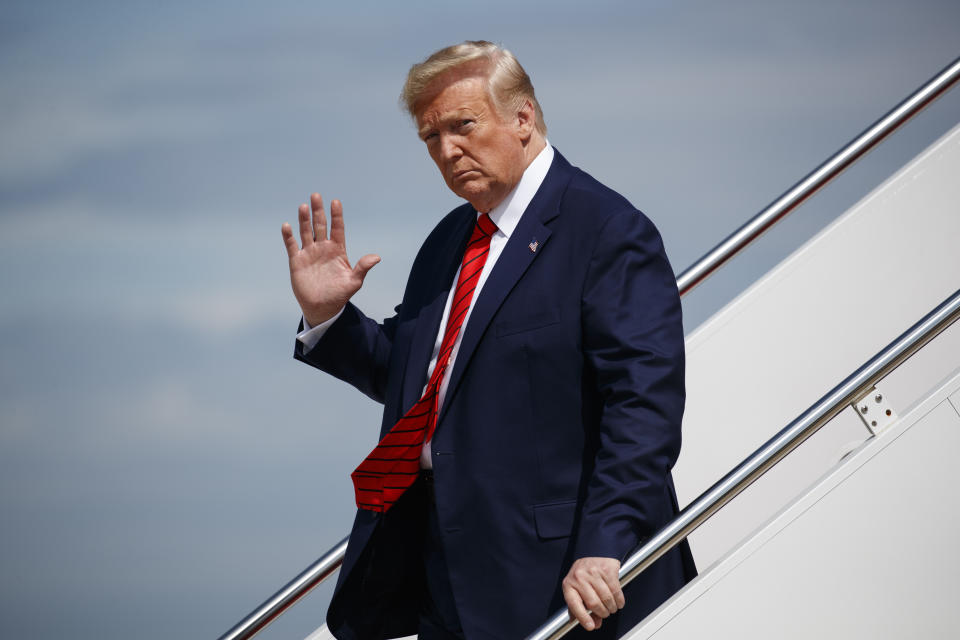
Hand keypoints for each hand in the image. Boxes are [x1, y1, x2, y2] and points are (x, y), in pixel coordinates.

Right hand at [281, 193, 379, 325]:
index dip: (336, 216)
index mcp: (337, 250)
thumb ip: (362, 268)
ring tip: (303, 207)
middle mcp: (323, 248)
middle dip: (318, 211)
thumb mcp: (354, 282)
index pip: (337, 228)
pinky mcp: (297, 261)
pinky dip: (289, 236)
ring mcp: (309, 253)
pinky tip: (287, 226)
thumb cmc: (339, 295)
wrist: (322, 308)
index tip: (335, 202)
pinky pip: (292, 245)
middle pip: (320, 225)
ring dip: (304, 220)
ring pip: (305, 232)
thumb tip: (377, 257)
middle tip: (316, 195)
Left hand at [561, 557, 623, 631]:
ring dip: (612, 608)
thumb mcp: (577, 589)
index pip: (574, 604)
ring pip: (606, 598)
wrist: (593, 551)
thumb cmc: (584, 574)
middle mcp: (579, 577)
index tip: (591, 626)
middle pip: (593, 603)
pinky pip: (616, 590)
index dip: (583, 617)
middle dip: (602, 613)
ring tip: (612, 608)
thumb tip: (593, 624)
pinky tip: (618, 602)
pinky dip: (619, 600)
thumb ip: (581, 609)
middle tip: (606, 614)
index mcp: (569, 584)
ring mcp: (593, 572)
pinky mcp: (606, 569)